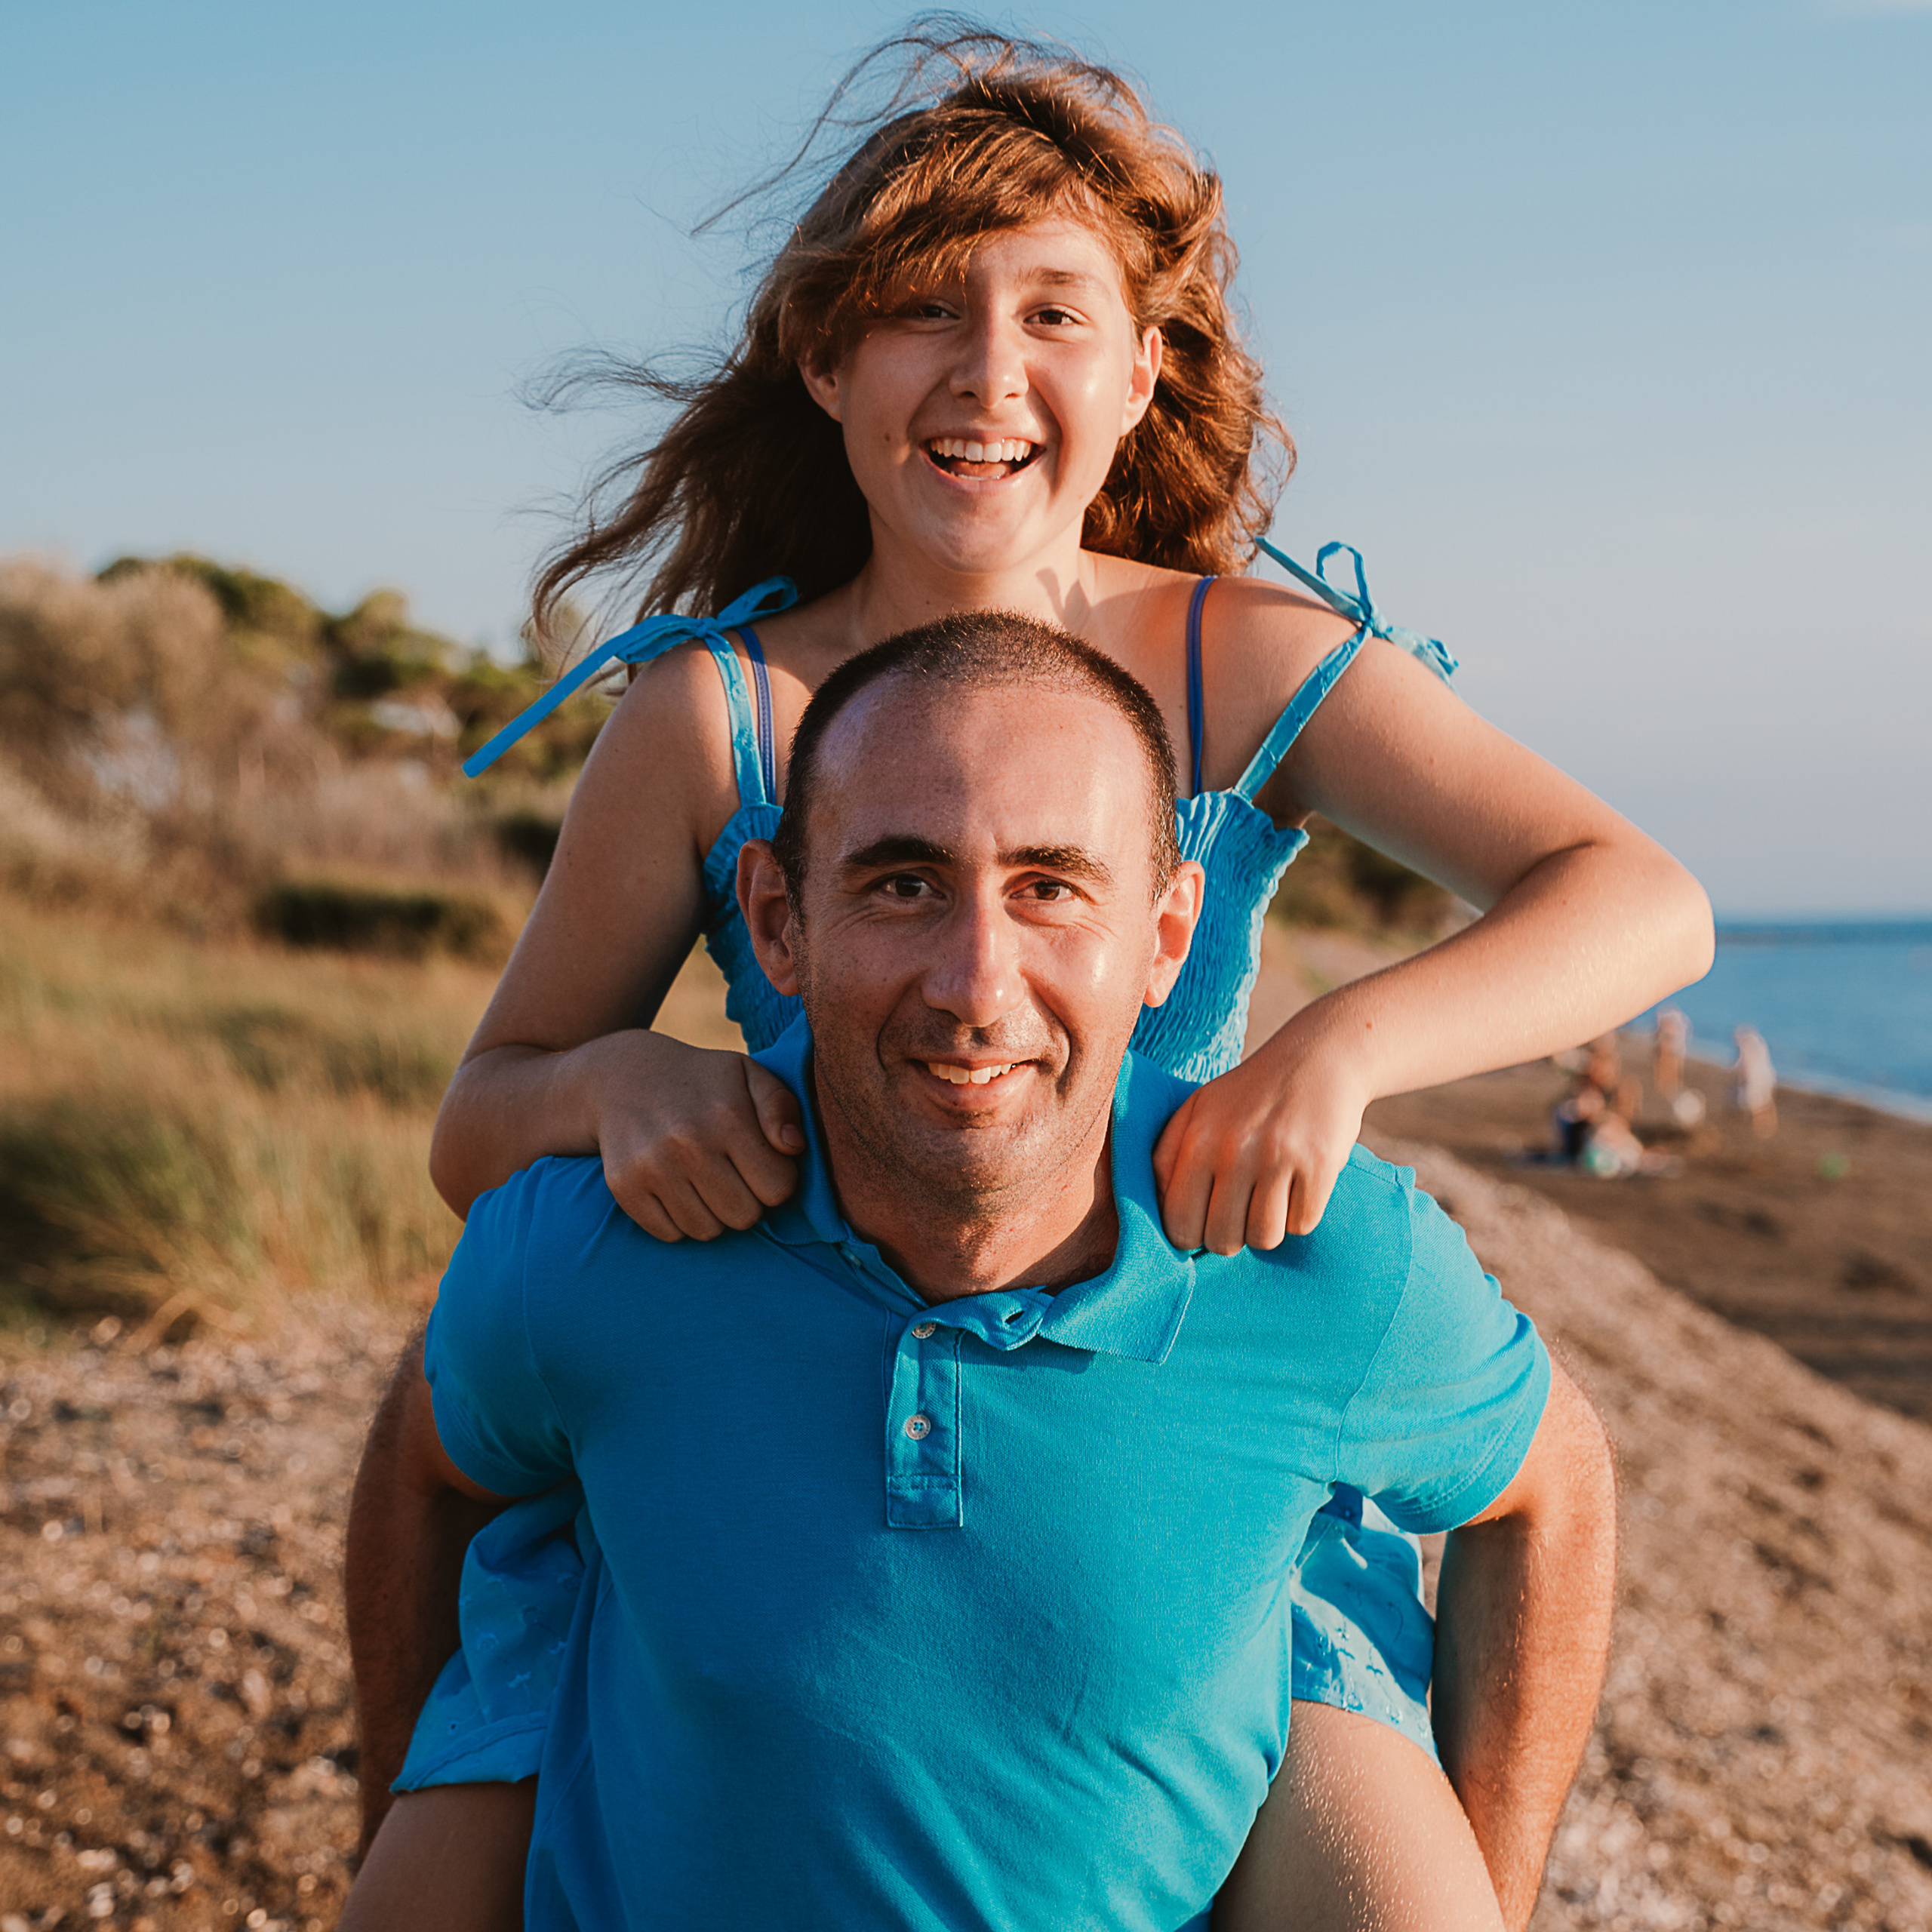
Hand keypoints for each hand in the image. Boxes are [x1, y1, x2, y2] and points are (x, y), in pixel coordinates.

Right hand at [580, 1030, 803, 1240]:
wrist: (624, 1077)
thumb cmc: (703, 1082)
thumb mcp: (749, 1075)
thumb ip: (781, 1107)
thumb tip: (793, 1147)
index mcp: (727, 1116)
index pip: (778, 1188)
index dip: (778, 1179)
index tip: (761, 1162)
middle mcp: (688, 1144)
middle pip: (744, 1217)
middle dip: (747, 1200)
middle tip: (733, 1174)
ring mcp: (652, 1167)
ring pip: (707, 1231)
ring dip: (713, 1213)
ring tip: (704, 1180)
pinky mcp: (624, 1186)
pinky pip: (669, 1234)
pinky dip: (678, 1220)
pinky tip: (677, 1188)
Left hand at [1151, 1020, 1373, 1252]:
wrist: (1318, 1056)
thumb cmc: (1249, 1093)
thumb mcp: (1197, 1110)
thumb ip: (1167, 1158)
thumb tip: (1155, 1214)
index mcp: (1197, 1137)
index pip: (1179, 1225)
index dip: (1192, 1235)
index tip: (1205, 1220)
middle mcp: (1234, 1148)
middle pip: (1223, 1240)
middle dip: (1231, 1236)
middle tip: (1241, 1210)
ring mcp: (1279, 1156)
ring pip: (1264, 1238)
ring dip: (1267, 1228)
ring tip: (1269, 1196)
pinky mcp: (1319, 1164)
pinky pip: (1302, 1225)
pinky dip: (1300, 1214)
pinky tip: (1298, 1184)